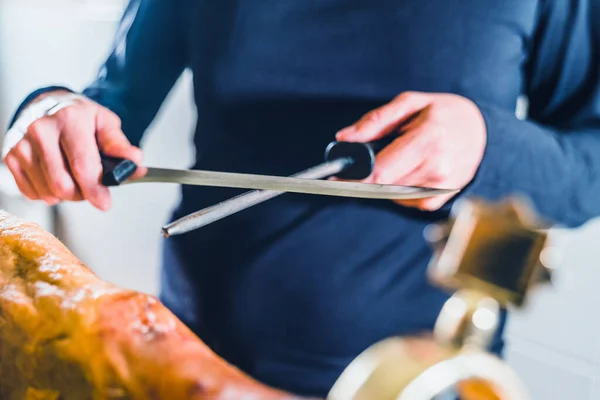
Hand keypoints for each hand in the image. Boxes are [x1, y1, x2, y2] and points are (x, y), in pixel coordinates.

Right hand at [3, 91, 144, 210]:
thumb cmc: (79, 116)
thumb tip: (134, 161)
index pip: (82, 166)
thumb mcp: (105, 122)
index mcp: (69, 120)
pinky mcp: (9, 156)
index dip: (95, 190)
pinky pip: (32, 193)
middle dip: (82, 194)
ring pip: (48, 192)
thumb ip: (119, 144)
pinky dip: (48, 193)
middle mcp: (41, 130)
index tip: (104, 203)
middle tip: (91, 186)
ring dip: (66, 194)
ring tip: (73, 176)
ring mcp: (21, 144)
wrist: (46, 104)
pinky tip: (56, 176)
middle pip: (62, 185)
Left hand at [336, 91, 486, 210]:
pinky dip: (398, 188)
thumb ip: (375, 121)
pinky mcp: (438, 201)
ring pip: (390, 194)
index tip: (337, 175)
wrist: (481, 132)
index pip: (381, 172)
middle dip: (367, 176)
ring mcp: (440, 188)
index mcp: (429, 140)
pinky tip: (409, 171)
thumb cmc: (442, 114)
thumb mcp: (410, 104)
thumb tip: (344, 138)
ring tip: (396, 159)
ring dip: (383, 181)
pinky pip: (404, 201)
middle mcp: (437, 168)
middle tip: (364, 163)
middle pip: (382, 186)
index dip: (354, 176)